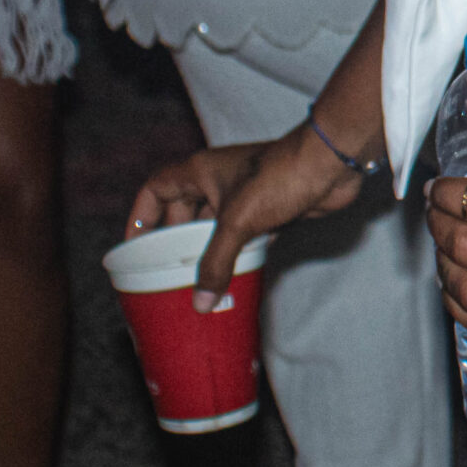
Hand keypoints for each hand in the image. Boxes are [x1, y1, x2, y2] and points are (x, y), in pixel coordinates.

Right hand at [125, 127, 363, 308]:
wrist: (331, 165)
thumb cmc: (280, 177)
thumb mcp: (238, 222)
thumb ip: (216, 262)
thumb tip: (199, 301)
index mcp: (200, 172)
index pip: (156, 189)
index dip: (141, 216)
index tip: (135, 246)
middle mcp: (219, 182)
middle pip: (184, 213)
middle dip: (173, 242)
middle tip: (163, 274)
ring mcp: (245, 196)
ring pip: (215, 227)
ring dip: (206, 252)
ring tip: (193, 285)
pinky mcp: (270, 210)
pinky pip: (243, 237)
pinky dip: (236, 256)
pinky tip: (230, 280)